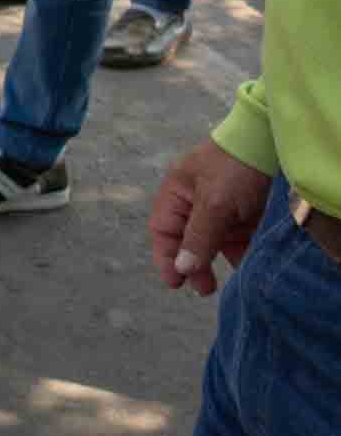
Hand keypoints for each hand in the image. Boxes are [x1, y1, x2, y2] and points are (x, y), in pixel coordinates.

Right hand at [148, 138, 272, 295]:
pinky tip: (243, 267)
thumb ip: (198, 237)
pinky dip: (238, 255)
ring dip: (216, 263)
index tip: (175, 283)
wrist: (272, 146)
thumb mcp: (214, 203)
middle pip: (187, 241)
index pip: (163, 231)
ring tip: (223, 283)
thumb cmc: (234, 169)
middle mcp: (195, 203)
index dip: (166, 257)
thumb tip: (182, 269)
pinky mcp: (244, 216)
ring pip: (213, 244)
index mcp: (177, 194)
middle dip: (192, 265)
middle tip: (203, 289)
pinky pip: (236, 241)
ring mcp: (221, 210)